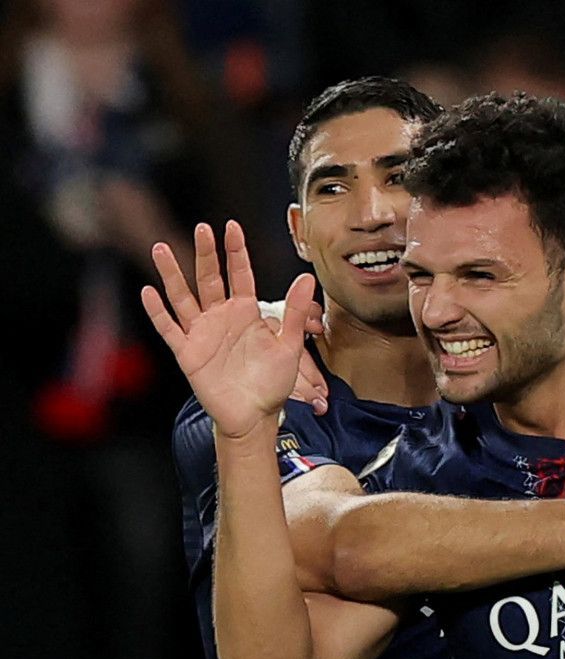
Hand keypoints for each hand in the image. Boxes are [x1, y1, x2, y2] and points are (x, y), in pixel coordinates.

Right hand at [141, 220, 315, 437]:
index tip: (232, 227)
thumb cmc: (271, 383)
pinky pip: (169, 329)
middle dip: (205, 254)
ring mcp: (201, 333)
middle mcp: (221, 318)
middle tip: (202, 228)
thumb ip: (295, 312)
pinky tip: (148, 292)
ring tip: (161, 248)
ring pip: (183, 297)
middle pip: (208, 278)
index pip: (239, 275)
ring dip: (172, 274)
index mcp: (245, 312)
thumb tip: (307, 278)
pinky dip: (158, 311)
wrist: (255, 416)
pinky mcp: (188, 353)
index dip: (235, 252)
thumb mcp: (289, 345)